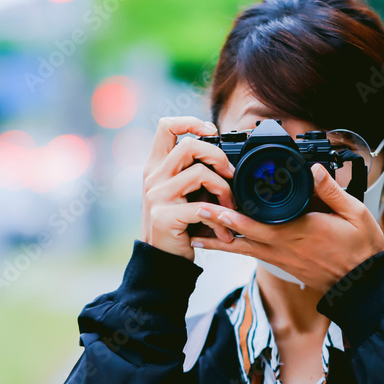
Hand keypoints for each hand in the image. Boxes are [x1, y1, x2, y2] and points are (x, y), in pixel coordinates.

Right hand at [141, 116, 237, 260]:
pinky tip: (224, 232)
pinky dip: (220, 218)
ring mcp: (156, 196)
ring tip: (230, 206)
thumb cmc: (179, 225)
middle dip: (219, 157)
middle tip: (231, 174)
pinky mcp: (164, 216)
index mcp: (155, 166)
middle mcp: (153, 177)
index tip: (212, 132)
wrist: (163, 261)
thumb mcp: (181, 193)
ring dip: (224, 189)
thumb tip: (224, 156)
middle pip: (189, 145)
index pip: (165, 126)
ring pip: (200, 173)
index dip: (191, 122)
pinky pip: (202, 208)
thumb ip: (192, 172)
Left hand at [188, 163, 383, 291]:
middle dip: (216, 223)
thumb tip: (313, 168)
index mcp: (298, 232)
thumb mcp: (355, 214)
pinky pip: (253, 255)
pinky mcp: (282, 263)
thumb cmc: (361, 250)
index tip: (216, 203)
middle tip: (193, 212)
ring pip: (243, 249)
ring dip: (219, 241)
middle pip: (242, 235)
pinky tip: (222, 243)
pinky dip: (235, 248)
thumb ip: (332, 190)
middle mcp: (283, 247)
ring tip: (195, 234)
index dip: (235, 216)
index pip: (260, 224)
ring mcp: (280, 257)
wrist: (362, 285)